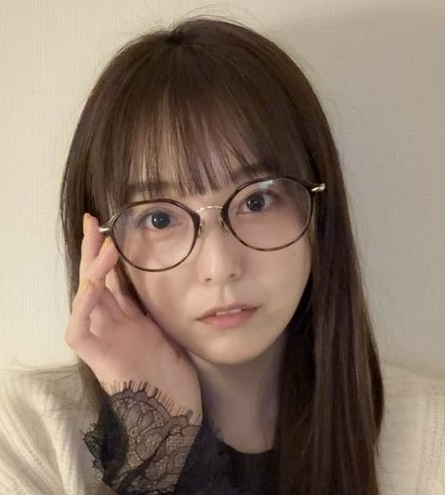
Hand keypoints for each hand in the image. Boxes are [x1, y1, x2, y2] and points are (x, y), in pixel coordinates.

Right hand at [65, 213, 201, 420]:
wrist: (176, 418)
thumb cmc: (177, 378)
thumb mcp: (172, 332)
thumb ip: (162, 309)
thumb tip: (171, 280)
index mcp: (131, 320)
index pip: (115, 281)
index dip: (111, 257)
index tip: (114, 230)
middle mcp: (114, 326)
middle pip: (97, 282)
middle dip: (93, 252)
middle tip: (93, 222)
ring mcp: (105, 342)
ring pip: (86, 300)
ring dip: (92, 271)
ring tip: (102, 245)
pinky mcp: (100, 361)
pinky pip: (79, 332)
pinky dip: (82, 308)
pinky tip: (93, 286)